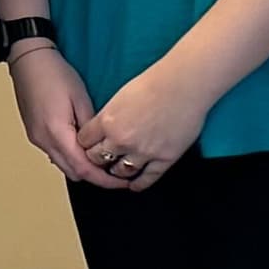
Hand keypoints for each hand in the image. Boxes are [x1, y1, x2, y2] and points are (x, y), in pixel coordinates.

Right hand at [5, 46, 109, 187]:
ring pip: (63, 165)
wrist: (29, 60)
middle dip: (95, 176)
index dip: (104, 180)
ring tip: (102, 158)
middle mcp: (43, 140)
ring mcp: (36, 138)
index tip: (121, 182)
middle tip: (117, 170)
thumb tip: (101, 147)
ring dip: (82, 166)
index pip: (84, 169)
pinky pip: (55, 154)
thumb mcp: (81, 98)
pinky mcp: (34, 133)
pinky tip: (83, 146)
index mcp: (56, 133)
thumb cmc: (54, 73)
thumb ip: (91, 128)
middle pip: (73, 172)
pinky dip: (71, 156)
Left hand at [76, 66, 209, 191]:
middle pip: (98, 159)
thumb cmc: (155, 83)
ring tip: (118, 170)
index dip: (86, 143)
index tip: (89, 144)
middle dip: (97, 159)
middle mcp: (121, 140)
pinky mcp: (164, 158)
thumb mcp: (119, 97)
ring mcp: (143, 152)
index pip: (84, 141)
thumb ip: (109, 117)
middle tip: (101, 159)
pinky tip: (135, 185)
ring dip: (117, 171)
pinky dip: (139, 184)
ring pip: (120, 172)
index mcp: (107, 121)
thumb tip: (103, 129)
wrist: (183, 85)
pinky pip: (147, 178)